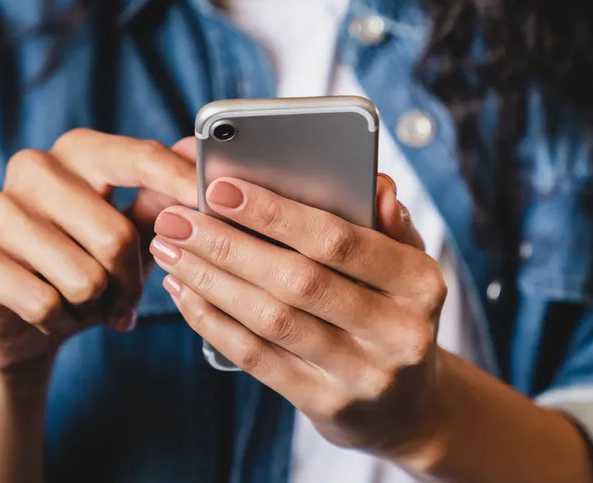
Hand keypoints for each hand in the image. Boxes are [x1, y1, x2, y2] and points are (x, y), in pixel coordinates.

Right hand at [0, 131, 197, 372]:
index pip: (139, 157)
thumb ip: (163, 199)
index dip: (180, 184)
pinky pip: (43, 302)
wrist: (17, 322)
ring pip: (82, 277)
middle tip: (125, 299)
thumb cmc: (85, 266)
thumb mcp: (132, 234)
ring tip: (82, 303)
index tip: (214, 204)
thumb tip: (198, 156)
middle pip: (115, 235)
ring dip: (93, 306)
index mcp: (79, 151)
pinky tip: (50, 315)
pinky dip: (59, 321)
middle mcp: (34, 167)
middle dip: (130, 282)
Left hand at [148, 175, 447, 458]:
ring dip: (211, 281)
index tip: (220, 188)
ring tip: (170, 250)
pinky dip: (214, 322)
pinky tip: (185, 293)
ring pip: (272, 321)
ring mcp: (363, 375)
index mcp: (421, 283)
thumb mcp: (406, 265)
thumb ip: (387, 223)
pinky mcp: (327, 406)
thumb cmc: (393, 311)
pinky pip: (258, 358)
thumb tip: (375, 184)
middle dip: (228, 245)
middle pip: (298, 281)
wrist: (409, 407)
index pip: (341, 241)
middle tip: (177, 219)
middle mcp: (399, 332)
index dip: (276, 213)